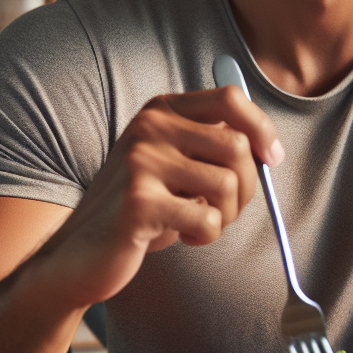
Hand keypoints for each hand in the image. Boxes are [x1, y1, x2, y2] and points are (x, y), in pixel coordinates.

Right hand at [35, 87, 282, 310]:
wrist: (80, 253)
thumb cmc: (143, 208)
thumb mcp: (177, 164)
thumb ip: (215, 146)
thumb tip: (270, 149)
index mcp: (162, 110)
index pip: (230, 99)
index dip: (262, 128)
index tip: (271, 159)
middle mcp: (150, 127)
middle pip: (237, 146)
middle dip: (246, 186)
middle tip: (225, 208)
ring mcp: (141, 161)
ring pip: (227, 185)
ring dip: (226, 215)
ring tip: (200, 223)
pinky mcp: (139, 202)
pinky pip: (208, 219)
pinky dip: (207, 236)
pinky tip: (183, 237)